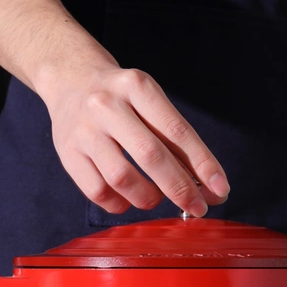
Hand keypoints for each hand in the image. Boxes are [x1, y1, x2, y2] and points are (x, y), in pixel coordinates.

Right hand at [43, 55, 229, 216]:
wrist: (71, 79)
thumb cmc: (123, 97)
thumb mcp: (150, 101)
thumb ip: (176, 139)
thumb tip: (208, 184)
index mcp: (137, 86)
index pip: (177, 130)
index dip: (202, 163)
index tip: (220, 188)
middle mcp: (107, 105)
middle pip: (151, 155)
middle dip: (180, 188)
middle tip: (198, 208)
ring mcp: (84, 130)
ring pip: (121, 177)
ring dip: (148, 197)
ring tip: (157, 199)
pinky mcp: (67, 152)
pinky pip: (97, 191)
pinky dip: (119, 203)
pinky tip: (128, 199)